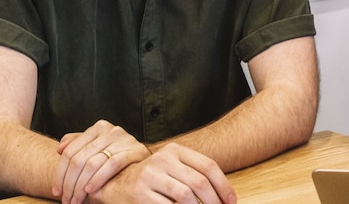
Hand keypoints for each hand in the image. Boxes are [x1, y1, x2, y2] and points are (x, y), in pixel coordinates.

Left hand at [53, 119, 150, 203]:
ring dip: (80, 186)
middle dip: (70, 184)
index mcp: (99, 127)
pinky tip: (90, 190)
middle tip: (66, 200)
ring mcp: (124, 139)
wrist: (144, 160)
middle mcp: (111, 130)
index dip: (59, 174)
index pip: (70, 152)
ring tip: (76, 200)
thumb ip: (77, 144)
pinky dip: (98, 178)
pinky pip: (112, 165)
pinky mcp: (135, 150)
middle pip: (79, 159)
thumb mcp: (95, 147)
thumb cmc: (115, 155)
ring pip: (92, 164)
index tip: (56, 191)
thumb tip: (60, 149)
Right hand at [89, 142, 236, 203]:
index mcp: (175, 150)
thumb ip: (195, 174)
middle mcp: (163, 160)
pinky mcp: (140, 194)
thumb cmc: (153, 178)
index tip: (231, 201)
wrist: (117, 183)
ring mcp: (150, 176)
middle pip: (199, 182)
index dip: (223, 186)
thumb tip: (223, 195)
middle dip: (214, 201)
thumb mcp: (173, 167)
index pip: (208, 166)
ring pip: (186, 196)